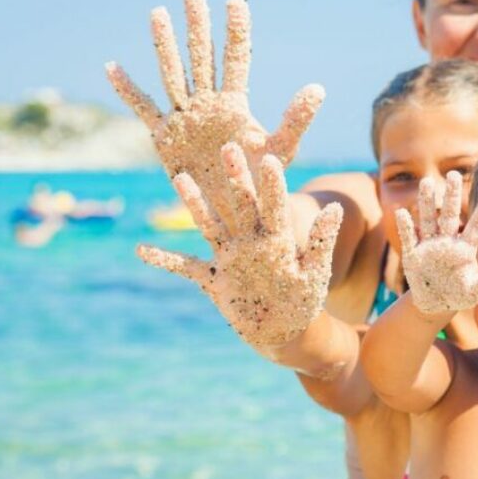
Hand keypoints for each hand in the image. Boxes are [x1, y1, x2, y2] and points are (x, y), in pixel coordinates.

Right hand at [105, 0, 323, 227]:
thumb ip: (297, 118)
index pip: (236, 58)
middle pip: (201, 56)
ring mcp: (185, 117)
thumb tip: (319, 87)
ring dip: (164, 44)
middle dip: (197, 25)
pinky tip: (111, 67)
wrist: (237, 208)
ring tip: (158, 13)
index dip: (235, 29)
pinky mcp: (165, 136)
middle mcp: (209, 104)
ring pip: (173, 73)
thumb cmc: (262, 180)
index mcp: (235, 103)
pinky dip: (128, 89)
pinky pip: (143, 108)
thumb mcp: (281, 148)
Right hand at [136, 143, 342, 353]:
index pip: (274, 206)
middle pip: (241, 205)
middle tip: (227, 147)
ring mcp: (230, 258)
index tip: (269, 159)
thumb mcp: (315, 272)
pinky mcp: (215, 279)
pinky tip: (140, 249)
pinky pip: (185, 266)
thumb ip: (322, 241)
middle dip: (235, 178)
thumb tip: (337, 208)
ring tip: (180, 178)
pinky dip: (164, 259)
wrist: (285, 331)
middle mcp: (250, 242)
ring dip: (195, 204)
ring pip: (210, 225)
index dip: (271, 184)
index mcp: (276, 239)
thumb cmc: (304, 302)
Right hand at [397, 172, 477, 314]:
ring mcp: (429, 247)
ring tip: (426, 182)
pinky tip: (401, 212)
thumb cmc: (457, 296)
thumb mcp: (472, 295)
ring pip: (428, 220)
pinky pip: (409, 238)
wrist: (435, 304)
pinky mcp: (413, 256)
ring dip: (427, 203)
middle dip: (451, 196)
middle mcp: (447, 243)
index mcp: (464, 250)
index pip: (476, 226)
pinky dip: (406, 227)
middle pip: (450, 216)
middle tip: (453, 174)